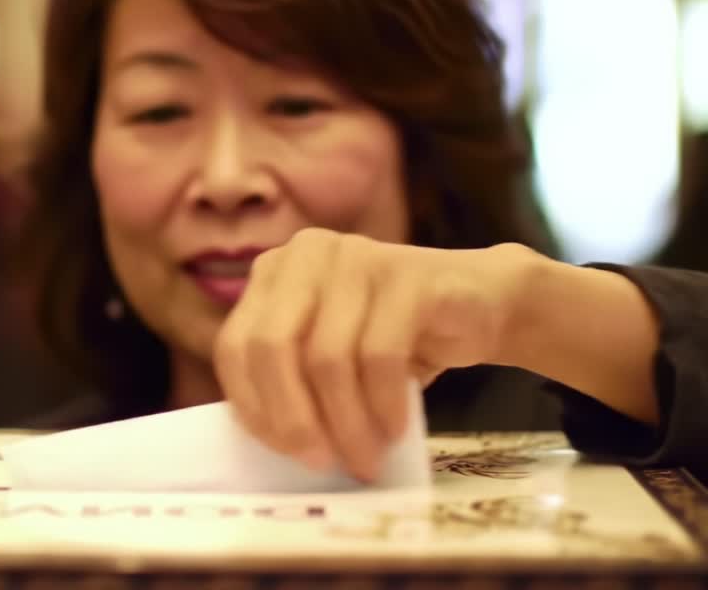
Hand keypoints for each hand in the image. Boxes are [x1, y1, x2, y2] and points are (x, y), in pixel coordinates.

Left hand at [212, 228, 538, 481]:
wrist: (484, 303)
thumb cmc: (396, 339)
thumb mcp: (331, 353)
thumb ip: (294, 377)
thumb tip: (275, 444)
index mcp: (274, 273)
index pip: (234, 345)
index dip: (252, 405)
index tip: (282, 452)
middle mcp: (305, 255)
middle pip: (271, 347)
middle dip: (292, 418)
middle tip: (320, 463)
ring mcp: (355, 257)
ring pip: (326, 358)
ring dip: (346, 424)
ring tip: (365, 459)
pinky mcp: (406, 276)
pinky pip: (379, 355)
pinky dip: (383, 405)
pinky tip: (395, 430)